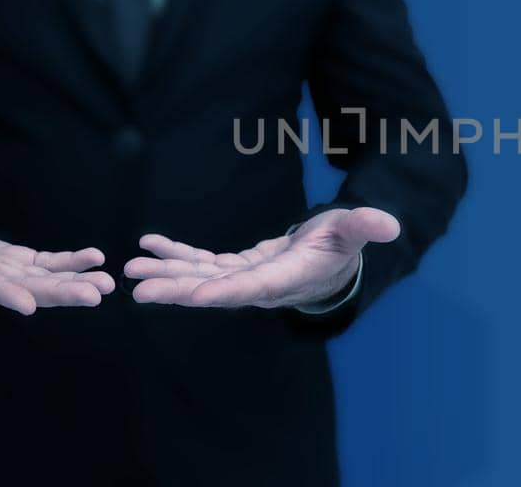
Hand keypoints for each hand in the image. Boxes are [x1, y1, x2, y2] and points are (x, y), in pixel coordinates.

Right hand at [0, 183, 114, 314]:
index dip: (5, 293)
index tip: (30, 305)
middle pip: (26, 288)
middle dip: (60, 293)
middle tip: (95, 296)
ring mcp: (4, 270)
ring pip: (44, 281)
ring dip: (75, 282)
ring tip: (107, 285)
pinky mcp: (15, 261)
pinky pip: (48, 265)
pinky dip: (70, 263)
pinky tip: (97, 259)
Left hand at [126, 207, 398, 308]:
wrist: (335, 259)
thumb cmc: (345, 244)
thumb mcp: (355, 231)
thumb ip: (365, 227)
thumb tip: (390, 224)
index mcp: (287, 279)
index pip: (252, 287)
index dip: (223, 291)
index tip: (193, 296)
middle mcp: (259, 285)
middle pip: (213, 289)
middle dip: (175, 289)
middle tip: (138, 289)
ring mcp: (244, 278)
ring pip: (199, 279)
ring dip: (165, 274)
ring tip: (130, 271)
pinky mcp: (235, 268)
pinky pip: (200, 263)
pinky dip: (175, 255)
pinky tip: (147, 246)